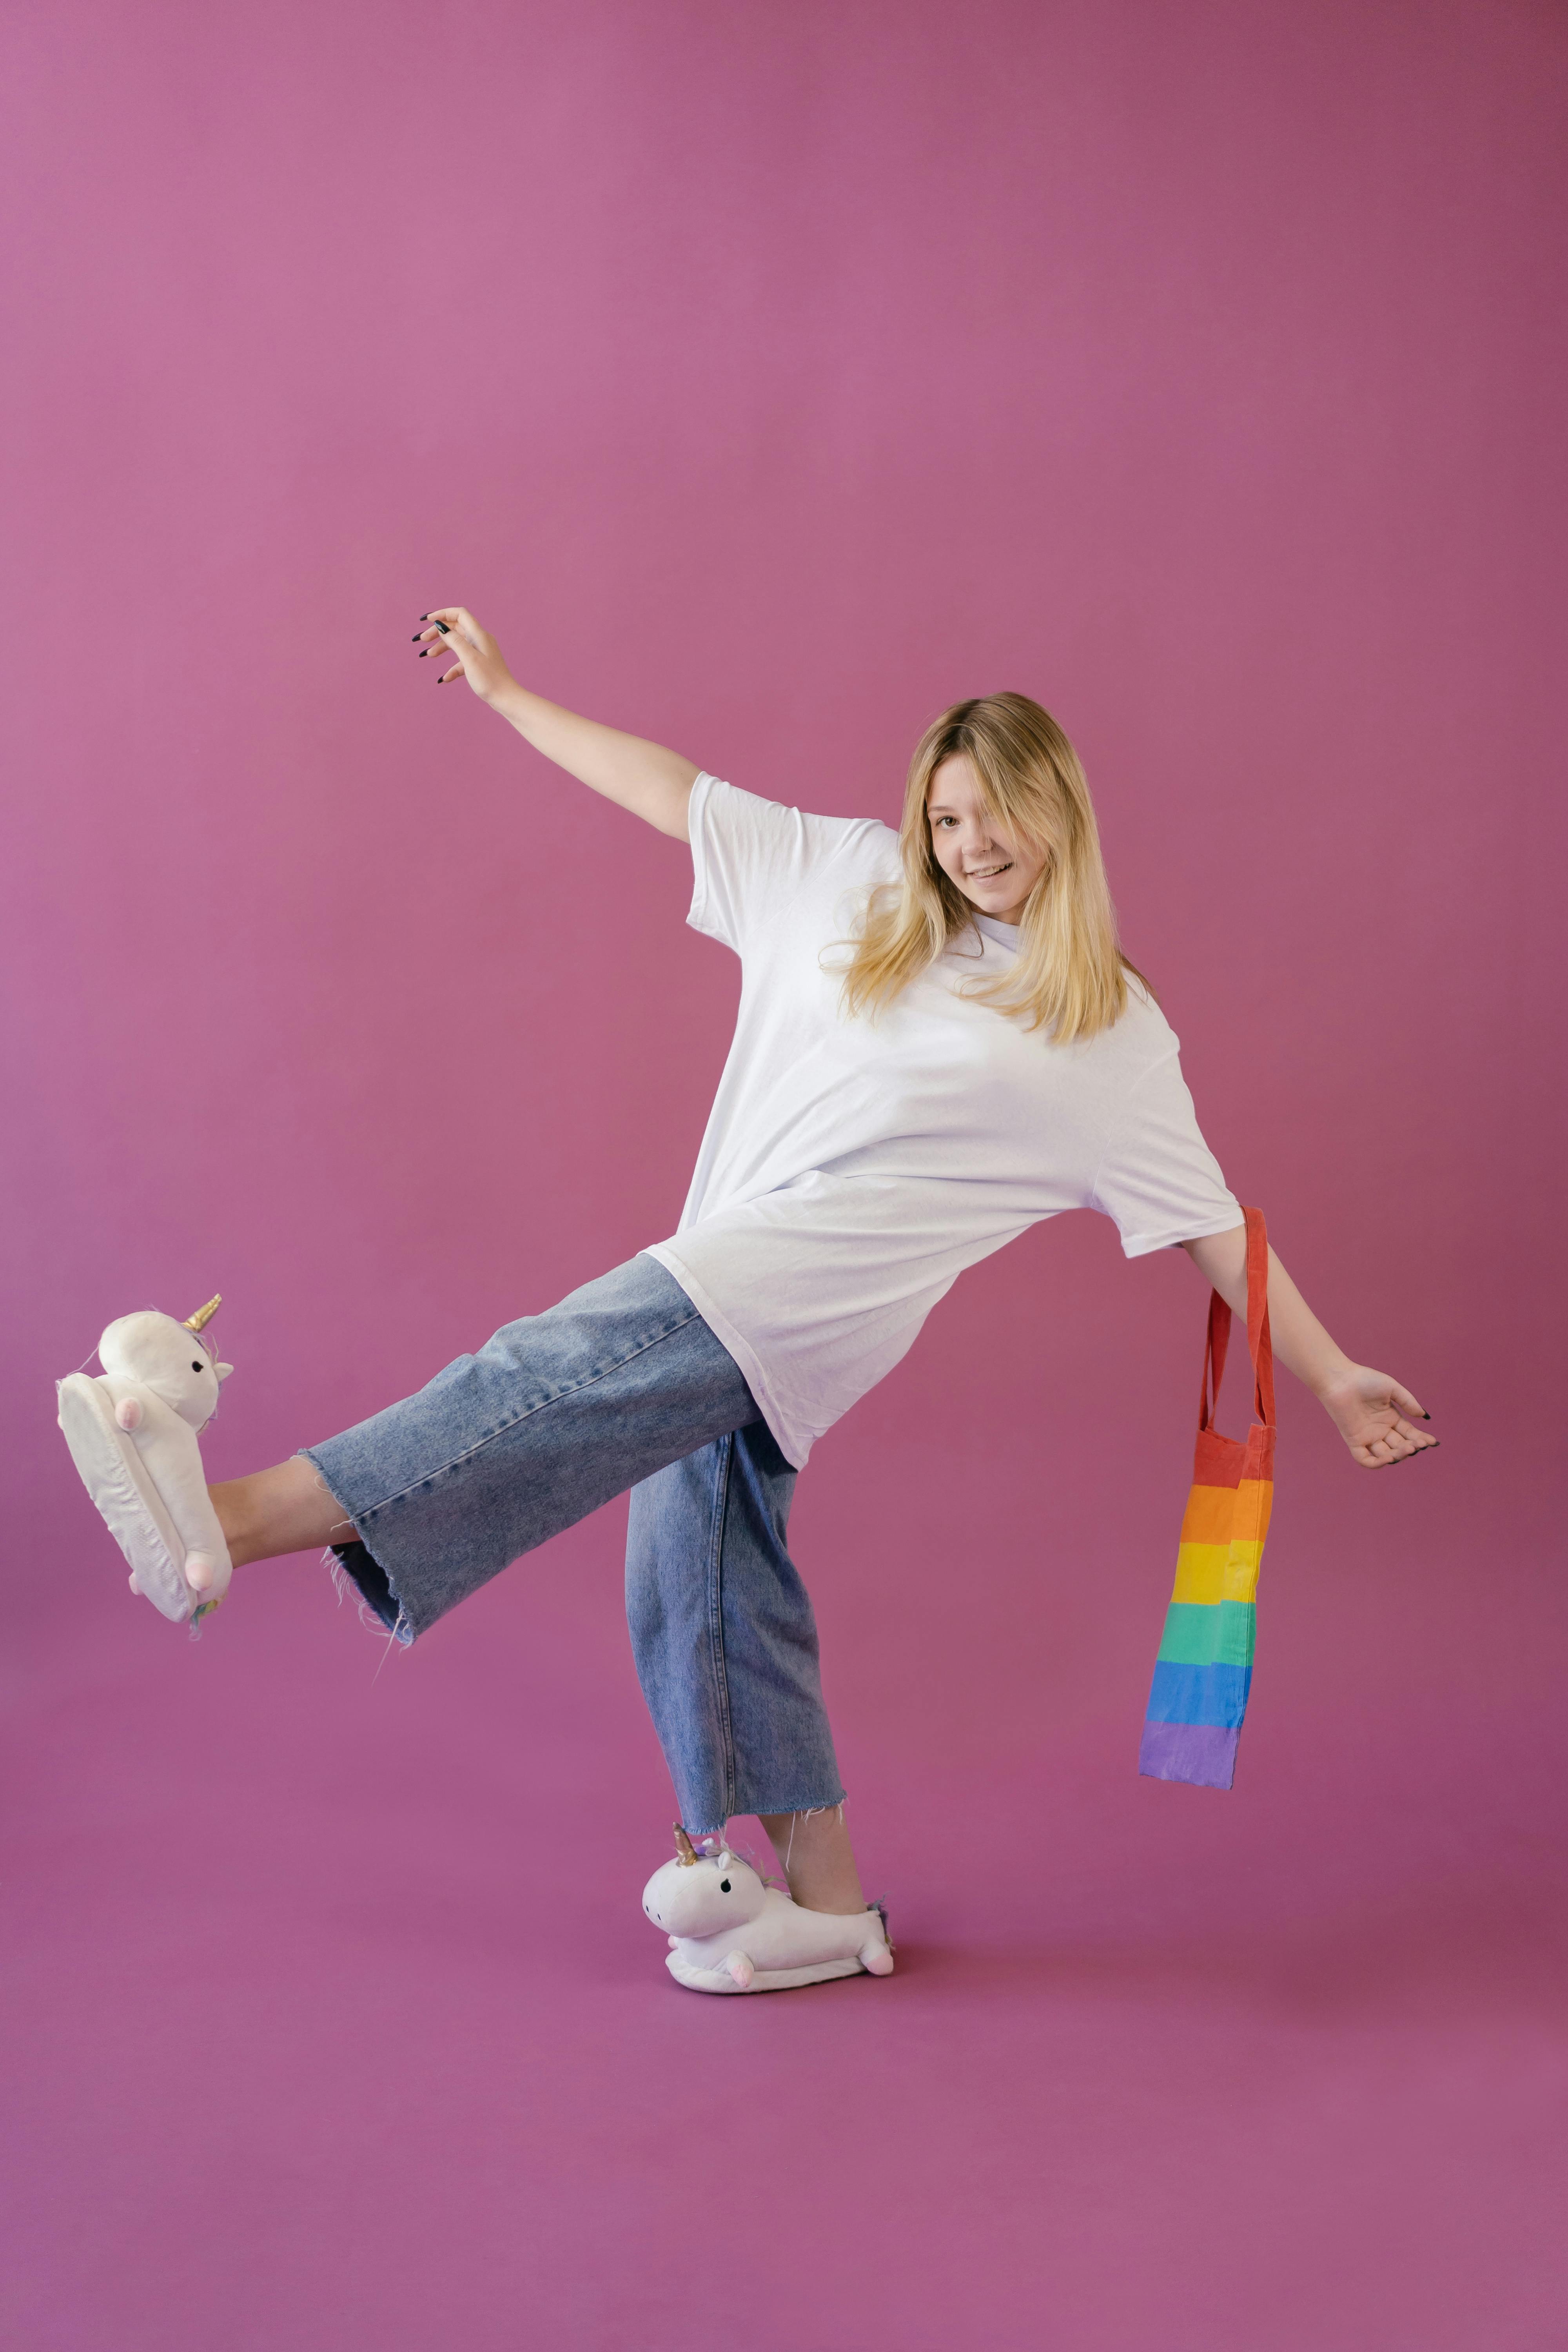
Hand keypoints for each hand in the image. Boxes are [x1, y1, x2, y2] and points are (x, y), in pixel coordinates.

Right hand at [412, 606, 515, 702]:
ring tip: (428, 655)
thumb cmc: (490, 679)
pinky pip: (462, 661)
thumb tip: (441, 626)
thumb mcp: (469, 658)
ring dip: (442, 648)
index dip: (443, 614)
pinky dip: (452, 667)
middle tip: (422, 640)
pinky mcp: (479, 664)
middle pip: (456, 628)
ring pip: (457, 644)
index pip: (459, 614)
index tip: (427, 620)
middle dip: (438, 632)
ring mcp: (480, 652)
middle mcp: (480, 640)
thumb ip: (454, 641)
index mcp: (479, 635)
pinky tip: (445, 678)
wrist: (506, 698)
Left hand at [1317, 1365, 1438, 1467]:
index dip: (1421, 1439)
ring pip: (1386, 1454)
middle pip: (1400, 1446)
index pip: (1409, 1434)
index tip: (1433, 1442)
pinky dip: (1377, 1463)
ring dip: (1398, 1455)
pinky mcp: (1353, 1440)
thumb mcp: (1392, 1388)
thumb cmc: (1364, 1379)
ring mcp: (1367, 1436)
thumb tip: (1424, 1417)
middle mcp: (1380, 1429)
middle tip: (1419, 1444)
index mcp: (1390, 1418)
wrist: (1340, 1379)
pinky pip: (1365, 1459)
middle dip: (1412, 1447)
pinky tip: (1389, 1457)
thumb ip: (1408, 1402)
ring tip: (1408, 1448)